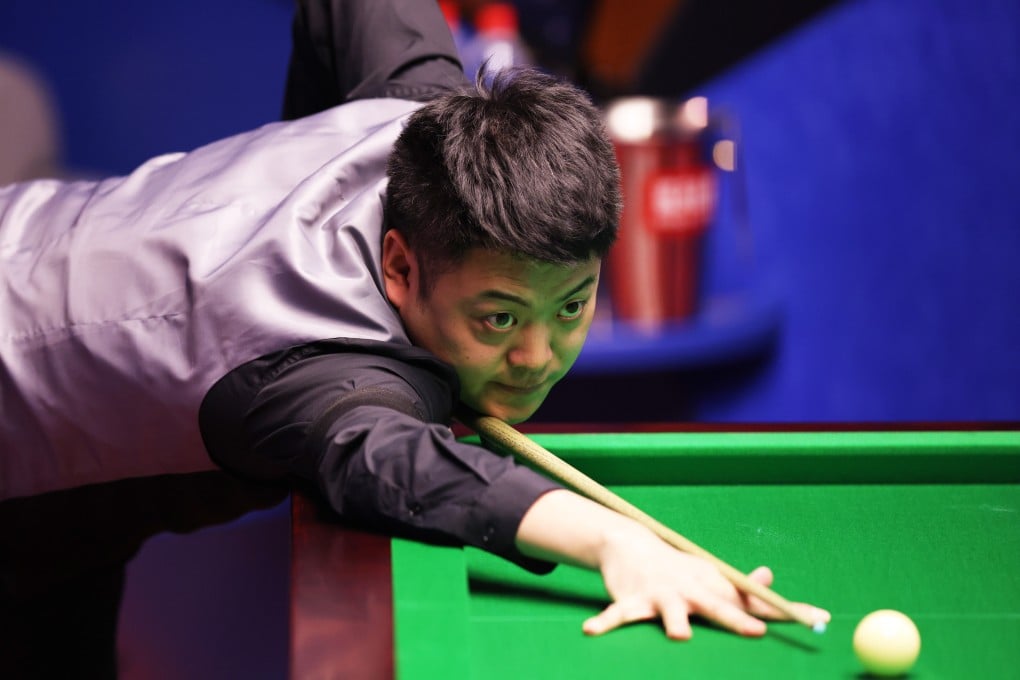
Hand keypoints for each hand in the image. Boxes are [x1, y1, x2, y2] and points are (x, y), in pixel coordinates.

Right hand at [515, 489, 829, 639]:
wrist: (632, 546)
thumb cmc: (679, 570)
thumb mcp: (712, 578)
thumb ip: (744, 590)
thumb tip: (772, 578)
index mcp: (714, 589)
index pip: (755, 603)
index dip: (785, 611)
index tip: (815, 618)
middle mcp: (691, 591)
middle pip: (719, 609)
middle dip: (737, 620)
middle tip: (757, 631)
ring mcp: (661, 596)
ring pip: (669, 613)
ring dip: (673, 622)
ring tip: (678, 635)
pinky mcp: (632, 601)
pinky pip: (618, 615)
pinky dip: (605, 623)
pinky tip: (592, 631)